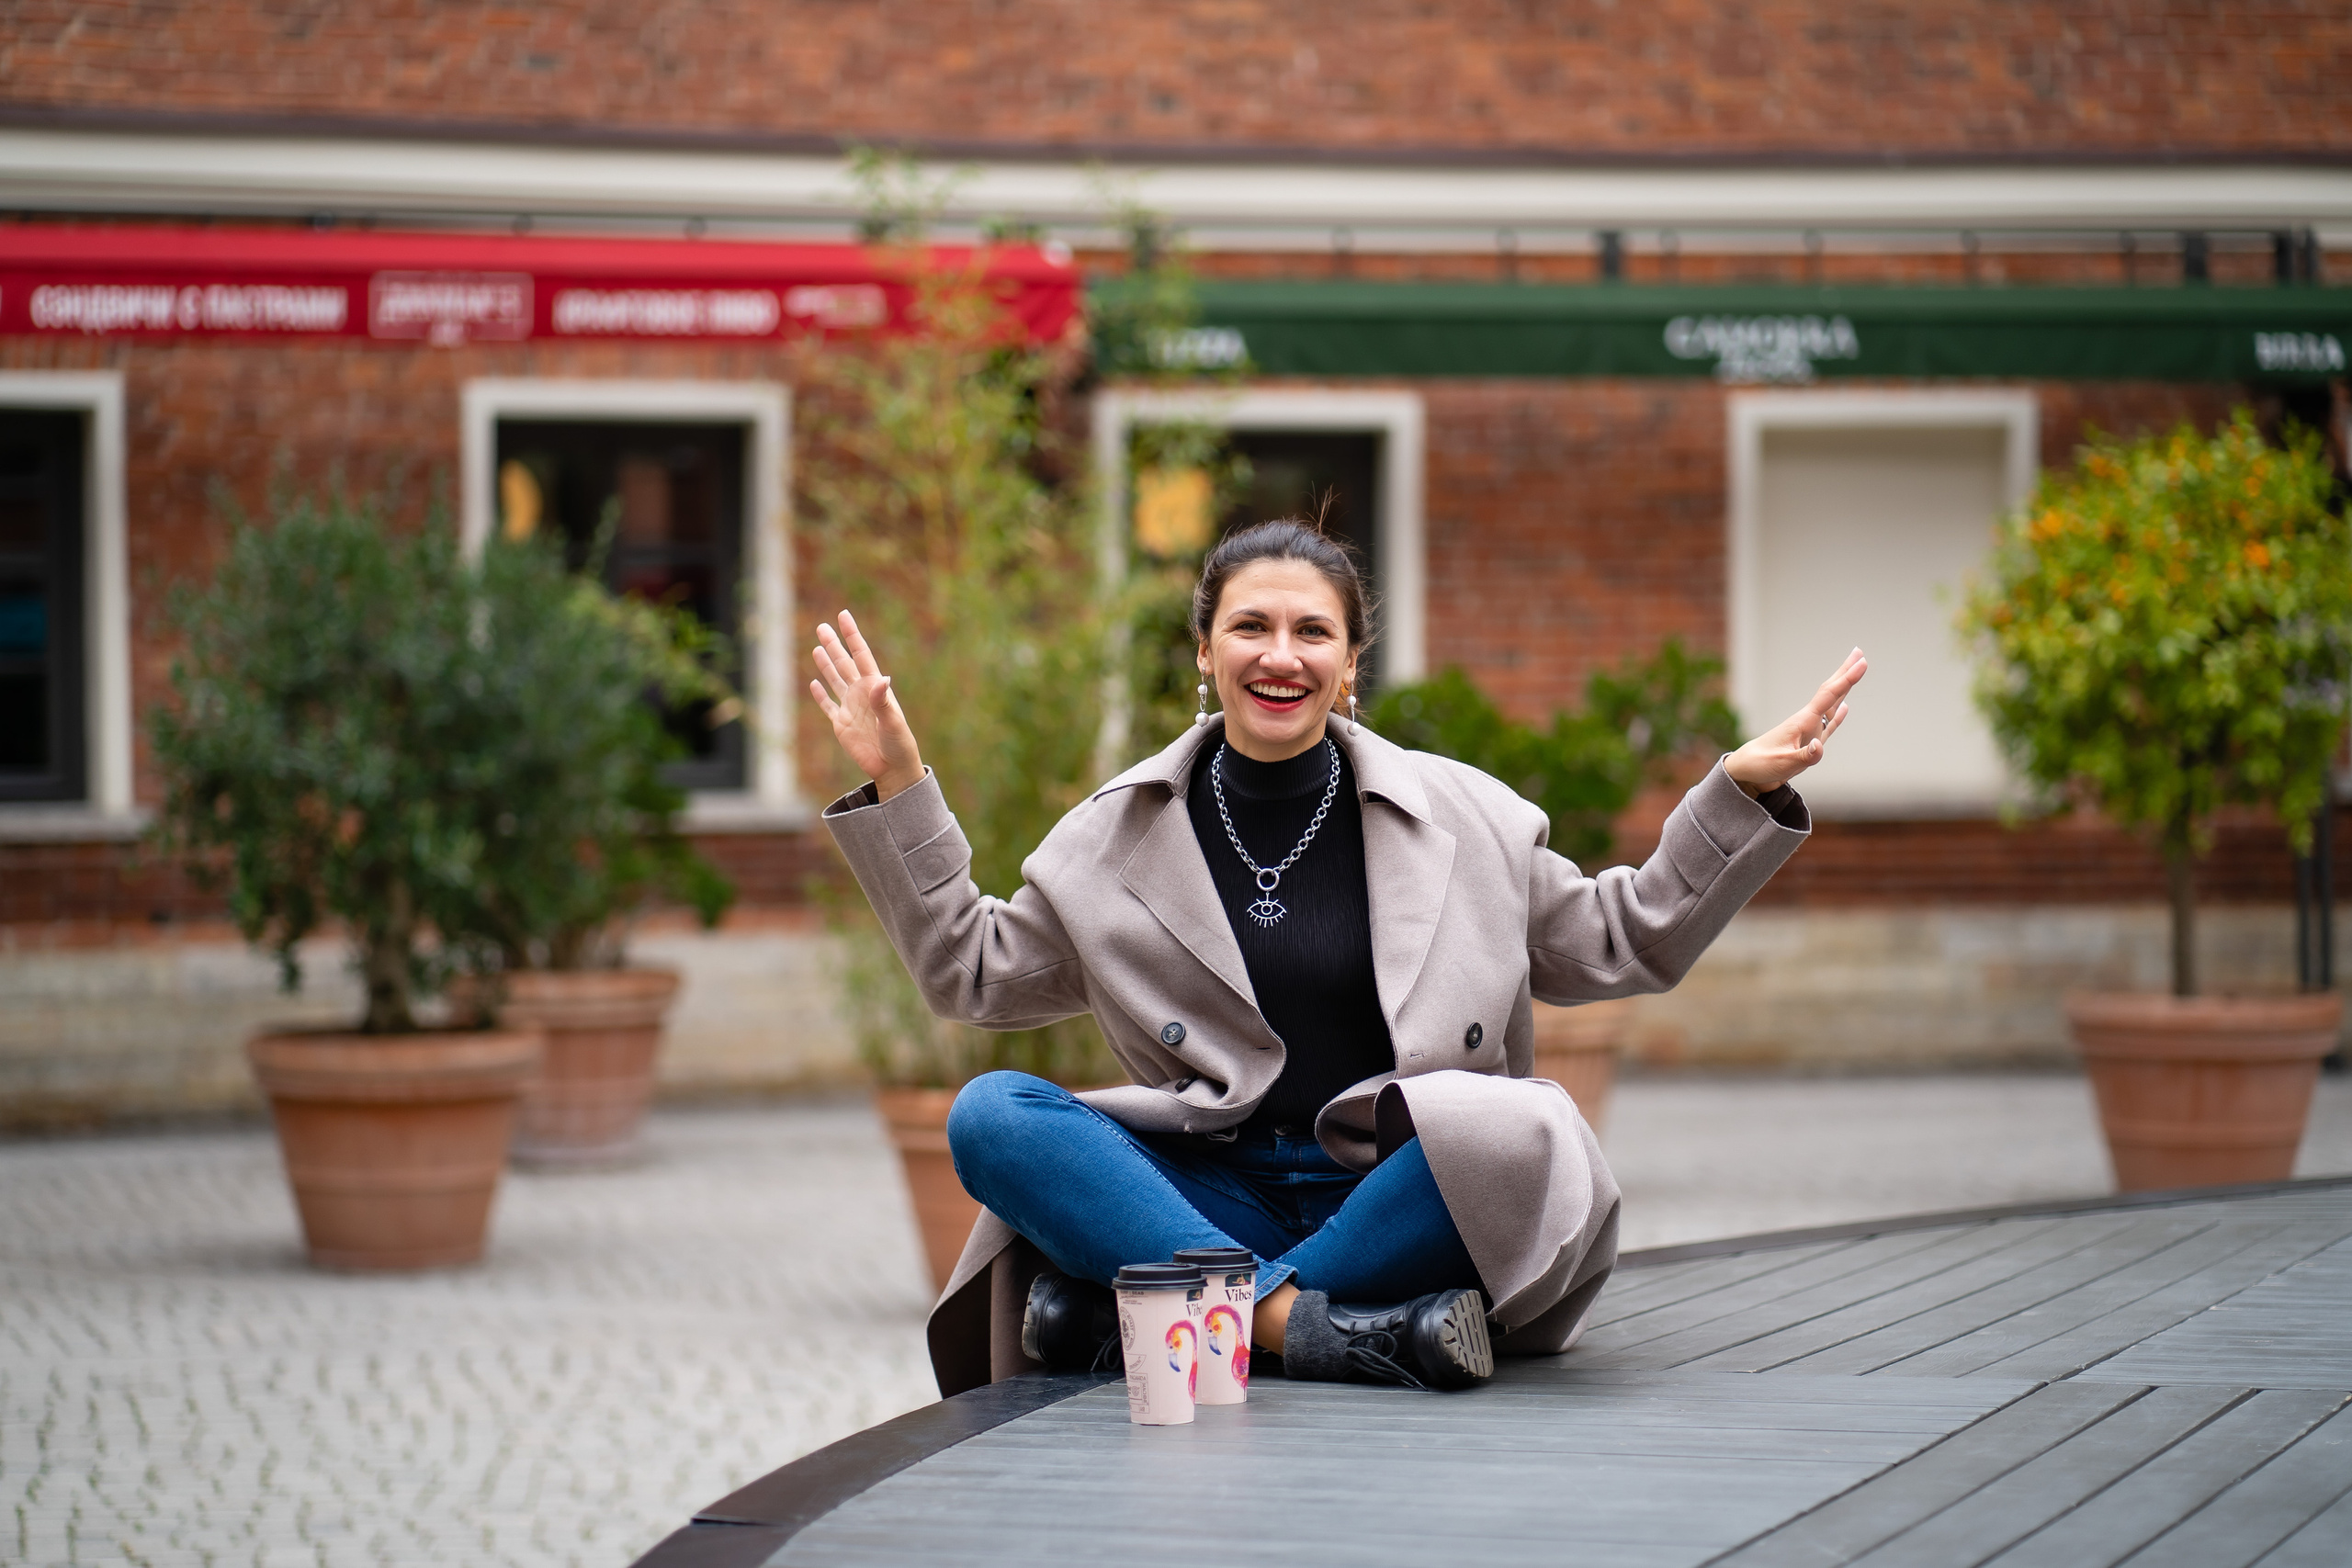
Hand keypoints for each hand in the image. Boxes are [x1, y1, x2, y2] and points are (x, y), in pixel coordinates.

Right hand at [809, 610, 924, 800]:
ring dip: (826, 664)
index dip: (852, 636)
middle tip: (822, 626)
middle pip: (844, 664)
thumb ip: (883, 701)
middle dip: (834, 645)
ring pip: (835, 680)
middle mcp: (861, 694)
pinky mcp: (842, 724)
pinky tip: (814, 683)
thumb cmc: (899, 744)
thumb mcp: (893, 722)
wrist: (892, 768)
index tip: (843, 616)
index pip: (861, 656)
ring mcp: (850, 708)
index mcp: (875, 688)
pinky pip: (828, 706)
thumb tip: (881, 678)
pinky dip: (820, 695)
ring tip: (818, 647)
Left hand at [1724, 647, 1866, 797]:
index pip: (1828, 696)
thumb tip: (1819, 746)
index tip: (1861, 663)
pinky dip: (1837, 715)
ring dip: (1843, 688)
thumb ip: (1803, 756)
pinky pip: (1828, 725)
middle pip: (1830, 692)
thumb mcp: (1782, 763)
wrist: (1746, 771)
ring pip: (1830, 705)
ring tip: (1853, 672)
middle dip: (1845, 673)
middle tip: (1859, 653)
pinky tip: (1844, 707)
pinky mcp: (1808, 742)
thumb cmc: (1760, 765)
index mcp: (1802, 722)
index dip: (1846, 679)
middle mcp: (1807, 721)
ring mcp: (1808, 730)